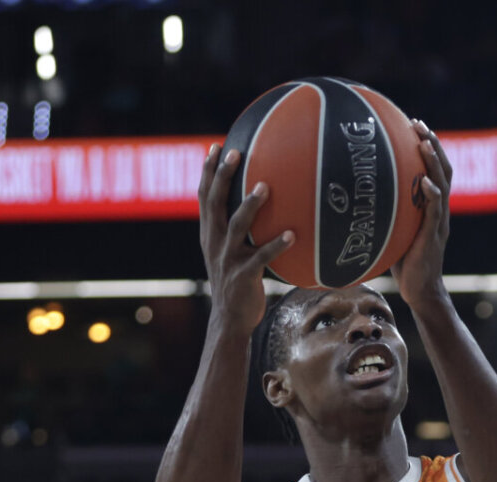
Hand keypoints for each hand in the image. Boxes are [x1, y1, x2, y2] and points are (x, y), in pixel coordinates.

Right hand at [197, 145, 292, 334]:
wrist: (230, 319)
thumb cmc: (235, 284)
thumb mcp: (228, 255)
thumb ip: (235, 232)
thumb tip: (257, 209)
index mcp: (209, 235)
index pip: (204, 197)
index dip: (208, 172)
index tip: (216, 147)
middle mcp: (215, 243)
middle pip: (215, 203)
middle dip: (223, 176)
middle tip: (235, 153)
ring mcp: (228, 258)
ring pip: (237, 225)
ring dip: (251, 205)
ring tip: (265, 186)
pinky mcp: (244, 275)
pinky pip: (262, 257)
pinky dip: (277, 245)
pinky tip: (292, 234)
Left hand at [391, 121, 451, 309]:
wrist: (420, 290)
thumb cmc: (404, 264)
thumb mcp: (394, 232)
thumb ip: (387, 214)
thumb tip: (356, 199)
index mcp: (432, 208)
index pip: (435, 171)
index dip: (428, 148)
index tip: (415, 126)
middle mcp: (439, 211)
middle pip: (443, 170)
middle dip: (433, 144)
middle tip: (419, 124)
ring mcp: (439, 222)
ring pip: (442, 184)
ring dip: (434, 161)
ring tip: (424, 142)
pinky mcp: (434, 236)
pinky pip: (435, 211)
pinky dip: (432, 193)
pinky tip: (424, 180)